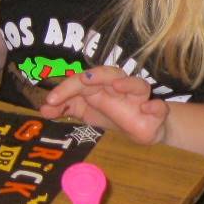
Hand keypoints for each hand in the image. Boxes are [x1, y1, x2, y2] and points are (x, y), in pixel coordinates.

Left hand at [37, 66, 169, 143]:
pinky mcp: (156, 114)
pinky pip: (159, 108)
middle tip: (82, 81)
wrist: (142, 129)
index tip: (50, 101)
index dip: (66, 88)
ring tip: (117, 87)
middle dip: (96, 76)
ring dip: (128, 84)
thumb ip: (65, 109)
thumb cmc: (113, 114)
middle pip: (110, 74)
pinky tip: (148, 109)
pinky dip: (155, 107)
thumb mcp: (86, 112)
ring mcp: (139, 100)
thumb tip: (44, 110)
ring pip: (138, 85)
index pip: (82, 80)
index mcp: (102, 86)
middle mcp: (121, 88)